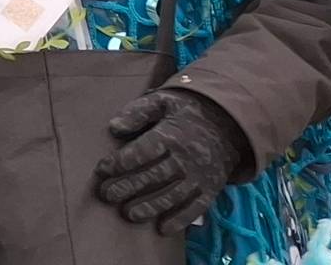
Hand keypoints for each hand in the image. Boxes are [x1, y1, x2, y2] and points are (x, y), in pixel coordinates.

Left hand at [96, 88, 247, 232]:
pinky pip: (196, 207)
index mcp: (172, 135)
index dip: (120, 162)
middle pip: (154, 176)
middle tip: (106, 195)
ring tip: (128, 214)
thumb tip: (114, 128)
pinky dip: (180, 220)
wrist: (228, 124)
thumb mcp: (162, 101)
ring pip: (172, 195)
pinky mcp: (210, 189)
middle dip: (128, 187)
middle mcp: (186, 158)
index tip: (102, 170)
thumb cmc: (185, 113)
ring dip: (149, 207)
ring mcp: (200, 176)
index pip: (142, 152)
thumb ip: (137, 112)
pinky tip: (162, 229)